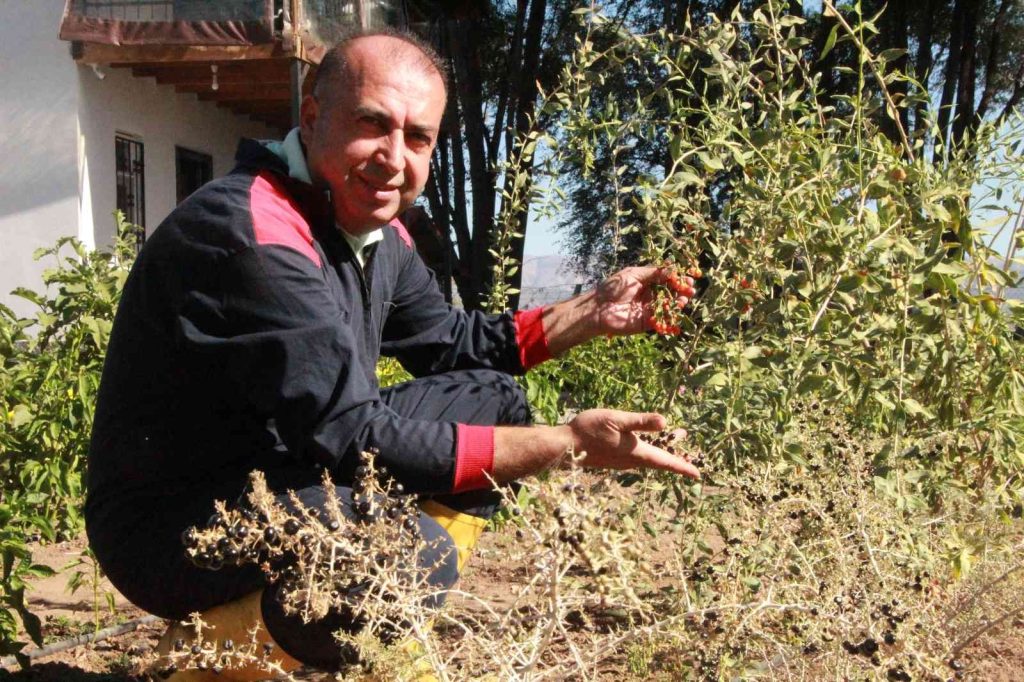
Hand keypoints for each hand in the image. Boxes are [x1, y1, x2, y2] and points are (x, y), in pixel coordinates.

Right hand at [567, 409, 699, 478]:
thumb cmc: (589, 430)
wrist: (564, 447)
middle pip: (659, 461)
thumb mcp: (616, 419)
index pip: (665, 461)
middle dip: (675, 458)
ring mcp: (621, 462)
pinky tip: (644, 444)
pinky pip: (637, 458)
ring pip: (648, 459)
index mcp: (636, 452)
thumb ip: (640, 421)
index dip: (682, 466)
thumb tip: (665, 423)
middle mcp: (631, 461)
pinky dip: (648, 452)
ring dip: (662, 454)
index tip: (697, 475)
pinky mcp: (613, 459)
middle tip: (690, 458)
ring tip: (674, 443)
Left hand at [594, 266, 695, 335]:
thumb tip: (672, 269)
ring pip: (668, 306)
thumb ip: (653, 273)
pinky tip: (677, 308)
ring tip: (685, 298)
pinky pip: (662, 320)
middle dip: (682, 291)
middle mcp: (649, 296)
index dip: (677, 279)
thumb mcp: (634, 274)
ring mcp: (649, 310)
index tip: (688, 277)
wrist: (599, 309)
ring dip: (679, 302)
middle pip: (670, 293)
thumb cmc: (613, 288)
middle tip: (691, 289)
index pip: (666, 280)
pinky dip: (671, 315)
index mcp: (646, 282)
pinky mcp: (647, 323)